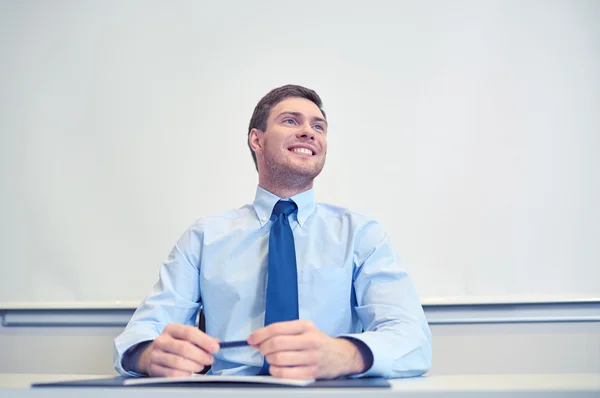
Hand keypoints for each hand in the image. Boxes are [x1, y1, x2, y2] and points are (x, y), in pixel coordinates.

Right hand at [139, 324, 219, 376]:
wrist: (150, 355)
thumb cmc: (173, 345)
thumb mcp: (184, 337)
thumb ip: (200, 338)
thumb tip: (216, 343)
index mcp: (170, 329)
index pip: (189, 332)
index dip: (204, 340)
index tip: (215, 347)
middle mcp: (161, 340)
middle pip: (184, 348)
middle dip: (201, 355)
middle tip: (209, 359)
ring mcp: (155, 355)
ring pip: (178, 363)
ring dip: (194, 366)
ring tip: (200, 366)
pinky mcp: (154, 369)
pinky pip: (173, 374)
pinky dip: (185, 374)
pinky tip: (188, 372)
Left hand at [247, 320, 367, 379]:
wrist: (340, 355)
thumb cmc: (318, 342)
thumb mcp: (303, 330)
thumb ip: (281, 332)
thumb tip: (257, 339)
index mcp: (305, 327)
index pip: (276, 329)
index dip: (260, 334)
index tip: (252, 339)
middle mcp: (309, 340)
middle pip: (276, 343)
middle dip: (263, 348)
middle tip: (263, 350)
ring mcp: (311, 358)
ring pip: (279, 359)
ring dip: (269, 360)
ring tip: (272, 359)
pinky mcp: (311, 373)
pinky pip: (285, 374)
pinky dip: (275, 372)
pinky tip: (277, 368)